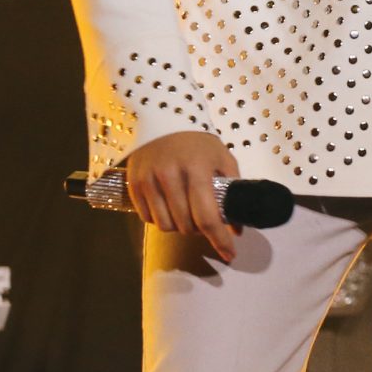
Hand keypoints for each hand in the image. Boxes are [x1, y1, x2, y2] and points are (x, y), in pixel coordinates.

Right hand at [124, 129, 241, 262]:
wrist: (161, 117)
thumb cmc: (197, 141)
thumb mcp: (222, 157)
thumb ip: (233, 190)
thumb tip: (237, 227)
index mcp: (197, 169)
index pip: (208, 217)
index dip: (220, 240)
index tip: (229, 254)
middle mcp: (171, 175)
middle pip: (186, 225)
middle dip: (199, 230)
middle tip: (205, 221)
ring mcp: (149, 180)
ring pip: (165, 225)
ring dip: (179, 227)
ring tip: (187, 213)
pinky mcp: (134, 183)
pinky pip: (147, 218)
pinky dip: (160, 219)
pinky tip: (169, 206)